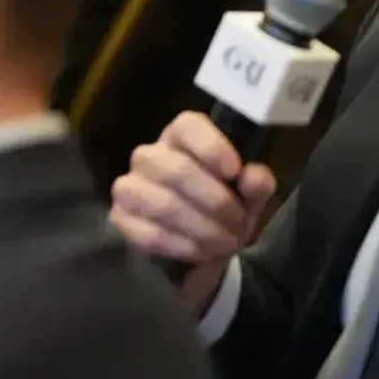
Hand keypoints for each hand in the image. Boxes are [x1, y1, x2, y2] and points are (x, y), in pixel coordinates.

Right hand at [109, 111, 275, 305]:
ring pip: (162, 204)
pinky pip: (148, 233)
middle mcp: (150, 155)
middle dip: (216, 202)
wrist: (202, 240)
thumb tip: (252, 177)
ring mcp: (129, 186)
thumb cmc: (226, 202)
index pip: (188, 126)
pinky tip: (203, 251)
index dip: (212, 147)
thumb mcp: (251, 194)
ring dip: (201, 228)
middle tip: (240, 224)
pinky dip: (182, 246)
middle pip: (176, 170)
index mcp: (183, 136)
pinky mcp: (120, 218)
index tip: (235, 171)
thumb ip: (257, 182)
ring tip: (226, 242)